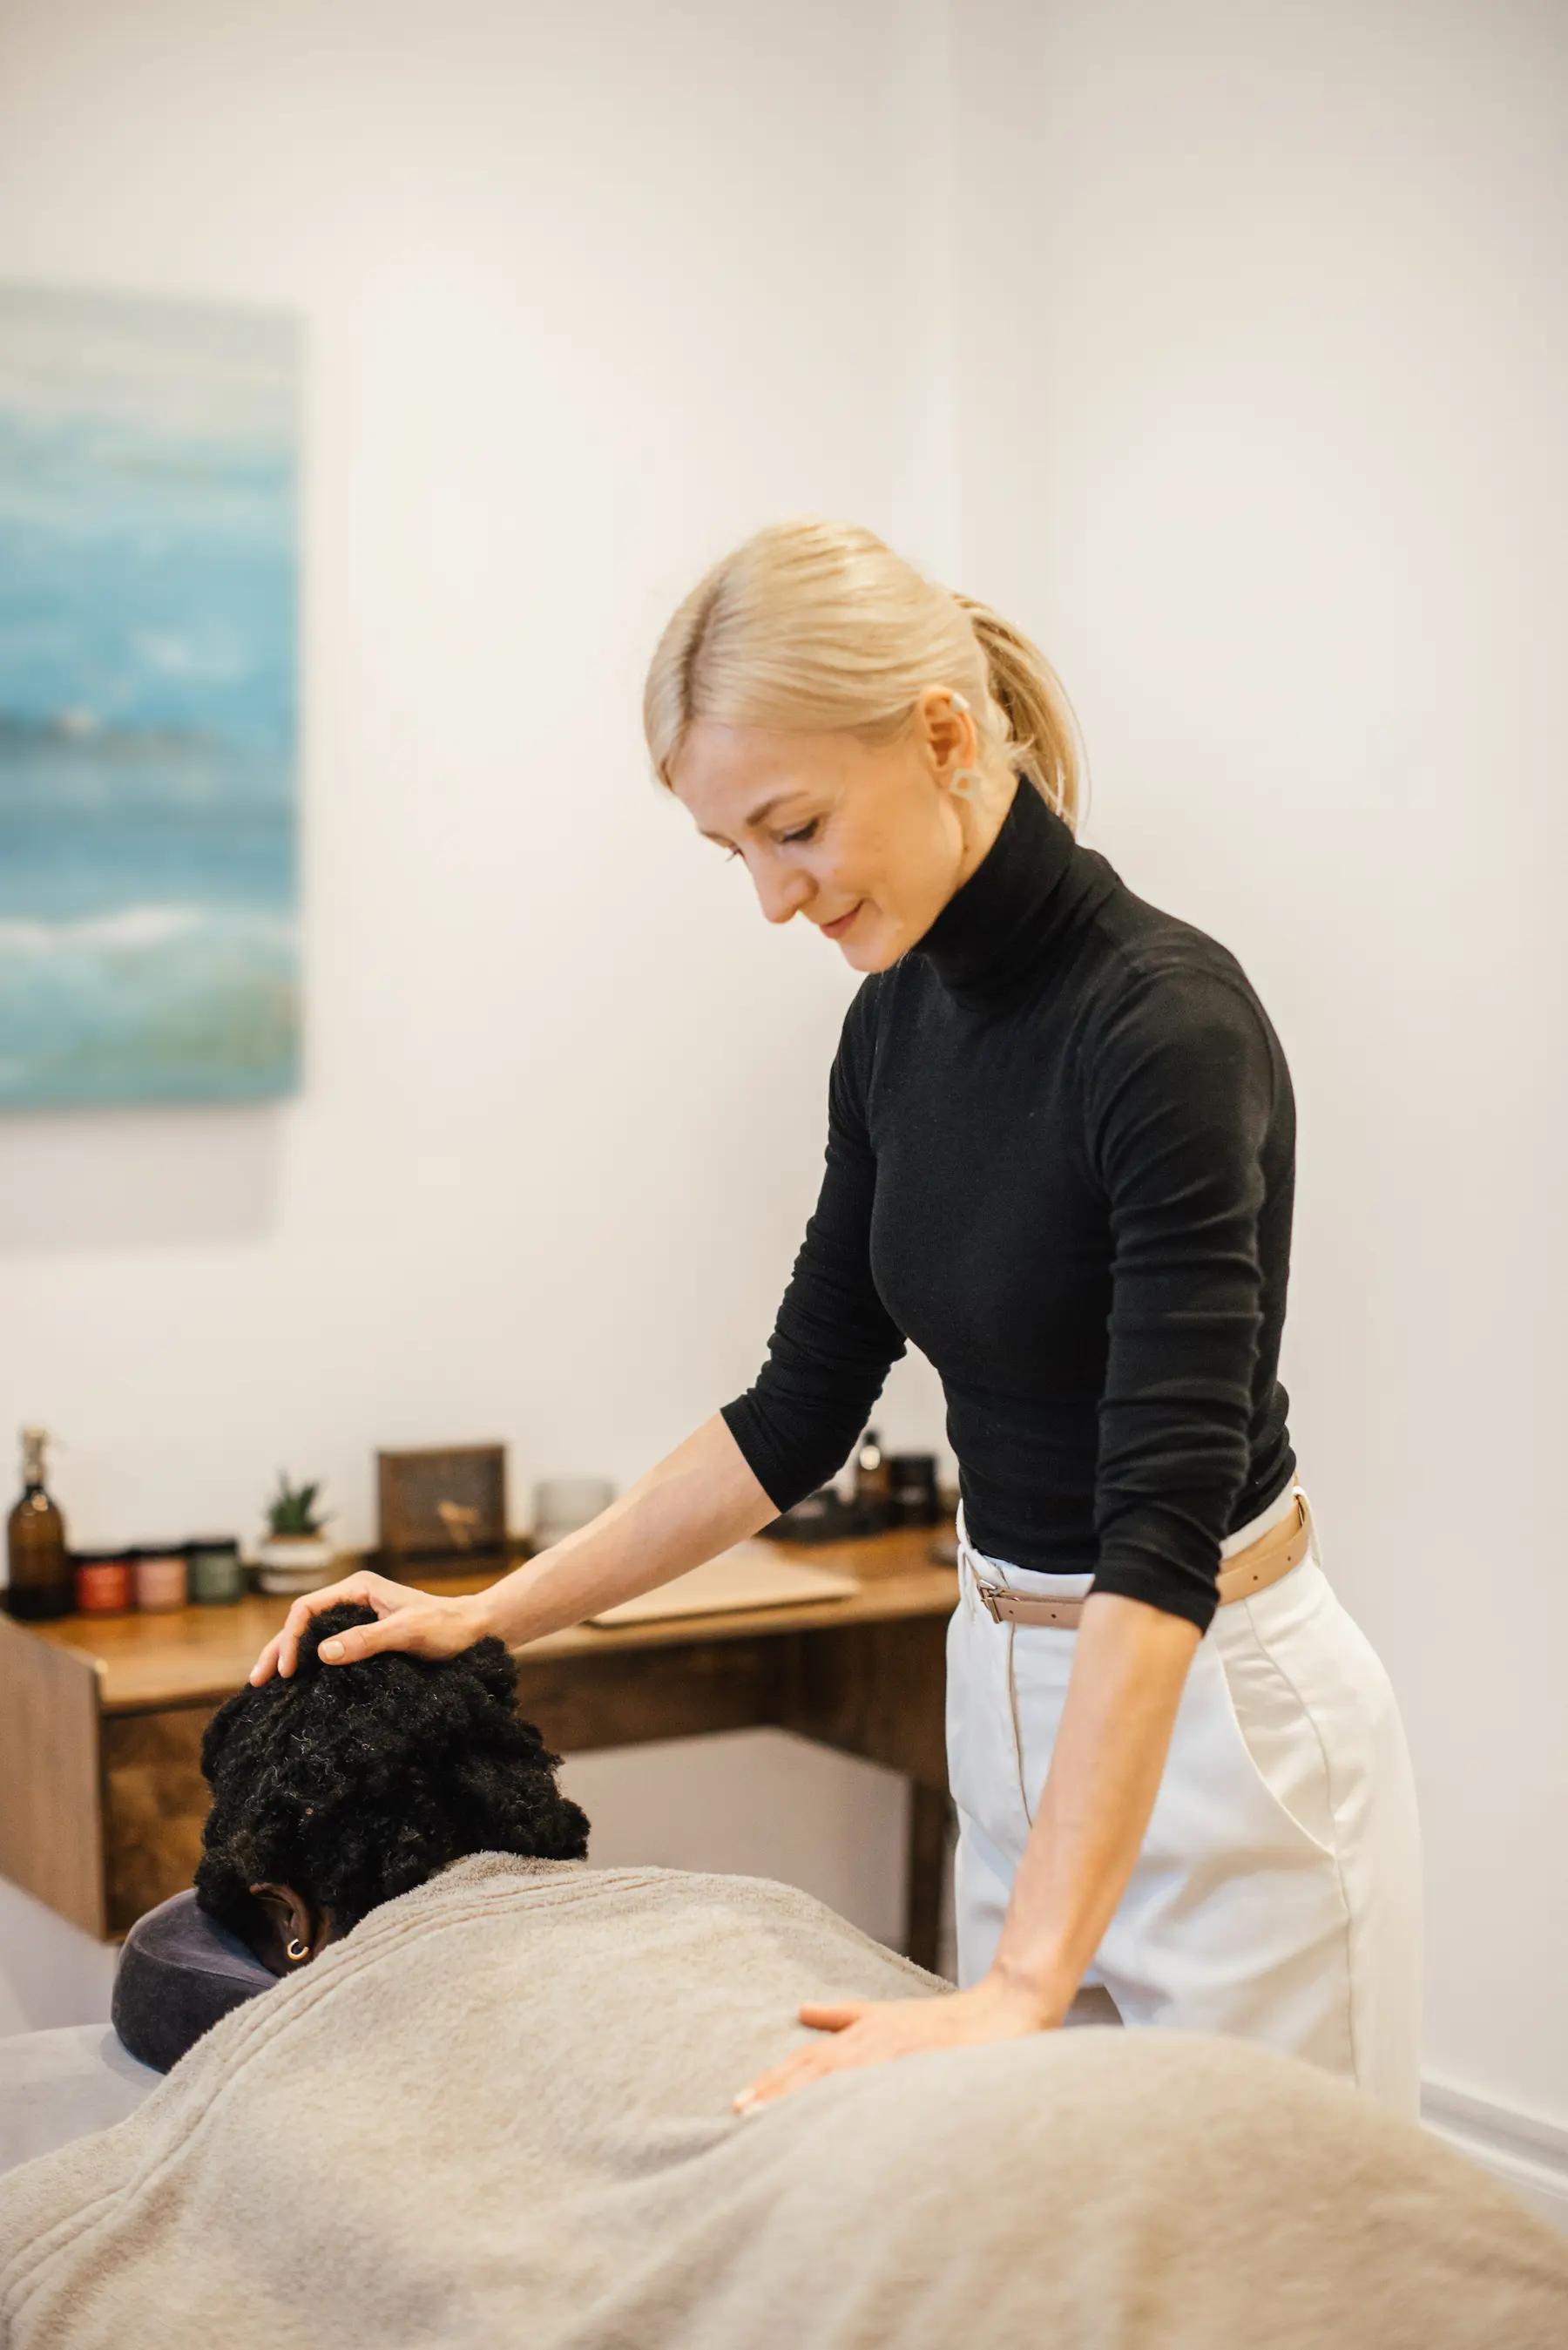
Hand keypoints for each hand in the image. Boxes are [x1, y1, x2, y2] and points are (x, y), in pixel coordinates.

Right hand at [247, 1571, 494, 1682]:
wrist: (475, 1632)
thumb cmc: (447, 1628)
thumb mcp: (407, 1633)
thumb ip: (366, 1640)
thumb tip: (320, 1653)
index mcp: (358, 1588)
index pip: (307, 1609)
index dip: (291, 1639)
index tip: (289, 1671)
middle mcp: (353, 1599)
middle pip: (302, 1623)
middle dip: (278, 1650)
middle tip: (257, 1682)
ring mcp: (358, 1617)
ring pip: (312, 1637)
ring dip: (289, 1657)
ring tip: (266, 1686)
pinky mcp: (366, 1637)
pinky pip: (328, 1648)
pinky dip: (309, 1664)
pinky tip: (298, 1685)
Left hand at [731, 1969, 1060, 2116]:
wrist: (1006, 2008)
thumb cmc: (943, 2020)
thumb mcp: (886, 2013)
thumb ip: (845, 2014)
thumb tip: (803, 2011)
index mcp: (863, 2034)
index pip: (808, 2061)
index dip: (773, 2082)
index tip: (739, 2106)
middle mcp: (875, 2042)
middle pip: (817, 2069)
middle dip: (778, 2093)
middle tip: (740, 2117)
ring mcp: (901, 2057)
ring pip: (844, 2079)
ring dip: (807, 2099)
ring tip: (773, 2123)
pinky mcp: (928, 2070)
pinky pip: (888, 2091)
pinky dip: (861, 2104)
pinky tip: (841, 2123)